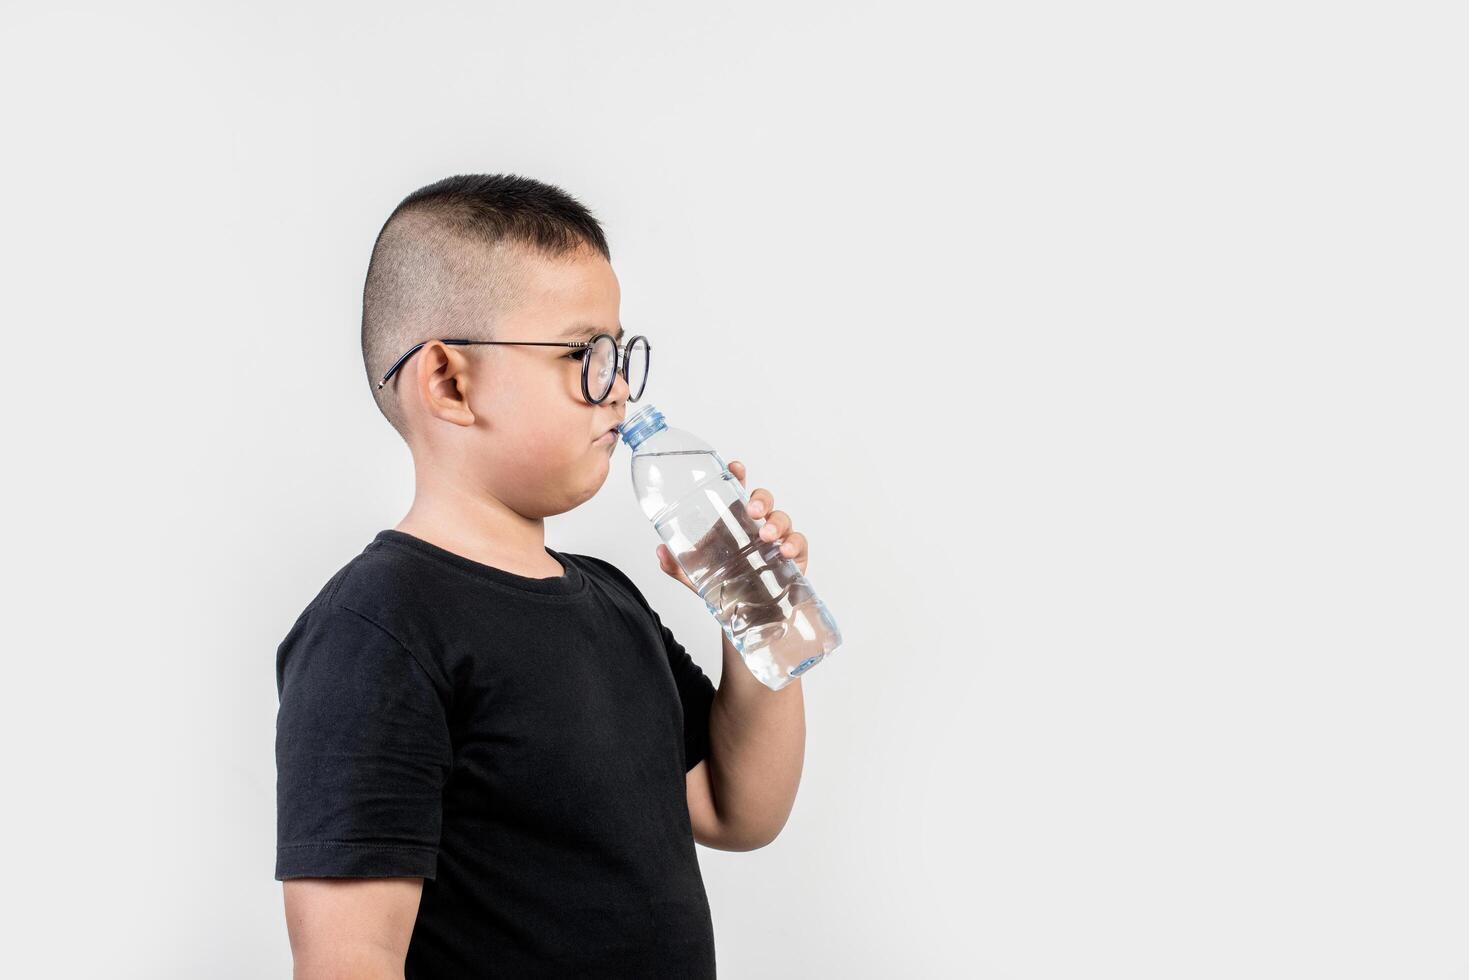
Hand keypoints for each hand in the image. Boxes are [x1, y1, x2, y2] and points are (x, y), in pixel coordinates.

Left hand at [655, 459, 810, 592]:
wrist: (748, 615)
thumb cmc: (724, 586)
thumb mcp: (695, 575)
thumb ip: (675, 565)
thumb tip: (661, 550)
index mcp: (734, 521)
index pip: (737, 490)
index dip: (738, 475)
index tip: (735, 467)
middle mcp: (757, 526)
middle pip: (763, 500)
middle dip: (760, 499)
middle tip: (752, 510)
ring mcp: (777, 540)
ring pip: (783, 518)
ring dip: (777, 523)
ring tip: (766, 536)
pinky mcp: (793, 557)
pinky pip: (799, 542)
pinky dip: (794, 543)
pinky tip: (785, 551)